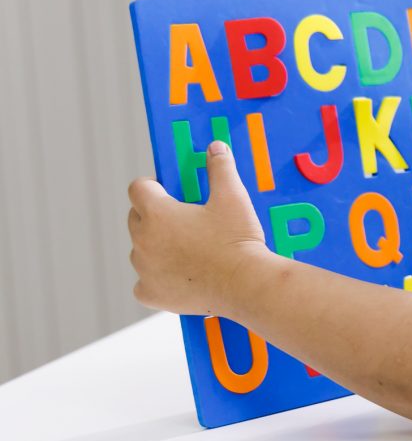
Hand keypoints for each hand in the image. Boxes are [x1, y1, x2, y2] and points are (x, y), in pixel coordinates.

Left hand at [128, 140, 269, 315]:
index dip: (153, 186)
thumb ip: (220, 168)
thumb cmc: (238, 239)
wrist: (246, 283)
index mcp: (157, 213)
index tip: (170, 190)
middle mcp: (143, 240)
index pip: (138, 188)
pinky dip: (156, 279)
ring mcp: (145, 269)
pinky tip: (177, 276)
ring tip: (187, 249)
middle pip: (136, 218)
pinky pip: (144, 283)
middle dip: (154, 216)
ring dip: (156, 247)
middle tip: (185, 219)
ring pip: (141, 250)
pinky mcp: (151, 293)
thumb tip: (215, 147)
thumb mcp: (233, 197)